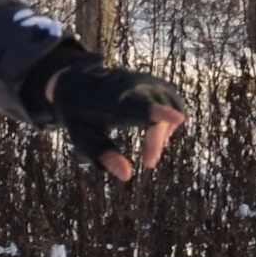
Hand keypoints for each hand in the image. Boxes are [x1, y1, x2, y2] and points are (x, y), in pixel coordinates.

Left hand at [49, 61, 190, 183]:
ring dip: (163, 132)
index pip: (138, 106)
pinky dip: (168, 121)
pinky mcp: (156, 82)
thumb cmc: (80, 117)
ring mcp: (146, 80)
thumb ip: (103, 157)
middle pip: (157, 115)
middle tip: (148, 162)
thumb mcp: (83, 139)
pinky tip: (153, 131)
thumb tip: (127, 176)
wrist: (78, 82)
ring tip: (147, 146)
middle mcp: (132, 85)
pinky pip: (175, 103)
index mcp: (110, 100)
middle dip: (156, 140)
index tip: (177, 118)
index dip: (158, 113)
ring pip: (171, 108)